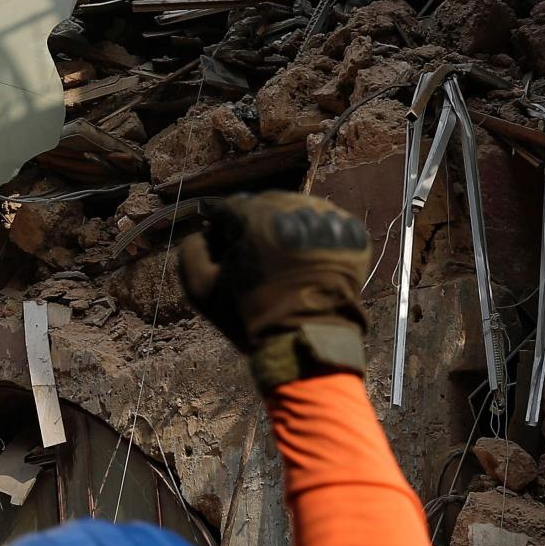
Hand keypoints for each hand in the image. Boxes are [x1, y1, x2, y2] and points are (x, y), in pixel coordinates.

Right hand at [175, 193, 370, 389]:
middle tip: (253, 253)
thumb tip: (206, 232)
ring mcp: (329, 221)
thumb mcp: (200, 288)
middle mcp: (297, 212)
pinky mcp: (352, 235)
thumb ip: (192, 249)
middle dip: (255, 223)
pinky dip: (312, 235)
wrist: (304, 343)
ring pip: (298, 210)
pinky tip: (304, 259)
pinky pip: (325, 223)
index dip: (222, 226)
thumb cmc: (249, 317)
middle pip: (267, 203)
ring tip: (280, 256)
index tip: (224, 245)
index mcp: (259, 219)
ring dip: (284, 226)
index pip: (232, 207)